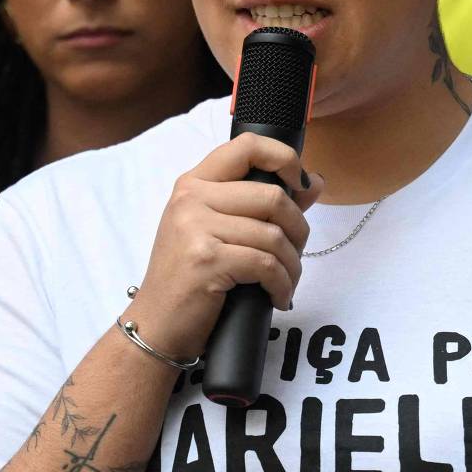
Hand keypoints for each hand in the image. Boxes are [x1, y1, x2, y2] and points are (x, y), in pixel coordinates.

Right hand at [126, 134, 321, 360]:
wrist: (157, 324)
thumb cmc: (190, 279)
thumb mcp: (219, 232)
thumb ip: (265, 204)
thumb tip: (314, 181)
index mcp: (194, 184)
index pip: (247, 146)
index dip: (284, 158)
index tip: (300, 183)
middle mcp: (192, 198)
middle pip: (272, 197)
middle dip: (298, 231)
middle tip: (293, 255)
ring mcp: (196, 228)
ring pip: (274, 235)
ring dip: (292, 265)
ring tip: (285, 282)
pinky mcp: (206, 259)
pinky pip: (267, 264)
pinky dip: (282, 285)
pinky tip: (277, 297)